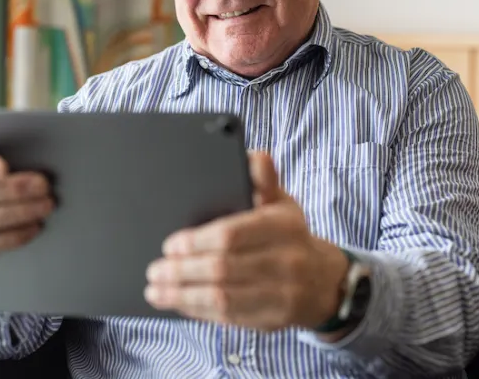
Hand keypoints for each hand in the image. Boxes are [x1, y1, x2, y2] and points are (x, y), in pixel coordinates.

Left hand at [144, 152, 350, 332]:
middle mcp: (287, 261)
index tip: (170, 244)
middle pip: (223, 269)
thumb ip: (262, 179)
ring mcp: (282, 295)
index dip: (197, 241)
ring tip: (155, 290)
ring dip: (182, 295)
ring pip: (222, 299)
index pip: (233, 235)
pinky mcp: (272, 321)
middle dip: (182, 271)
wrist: (323, 281)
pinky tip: (177, 303)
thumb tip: (254, 156)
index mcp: (285, 226)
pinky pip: (228, 319)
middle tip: (155, 269)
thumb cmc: (288, 236)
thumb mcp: (281, 202)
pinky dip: (197, 311)